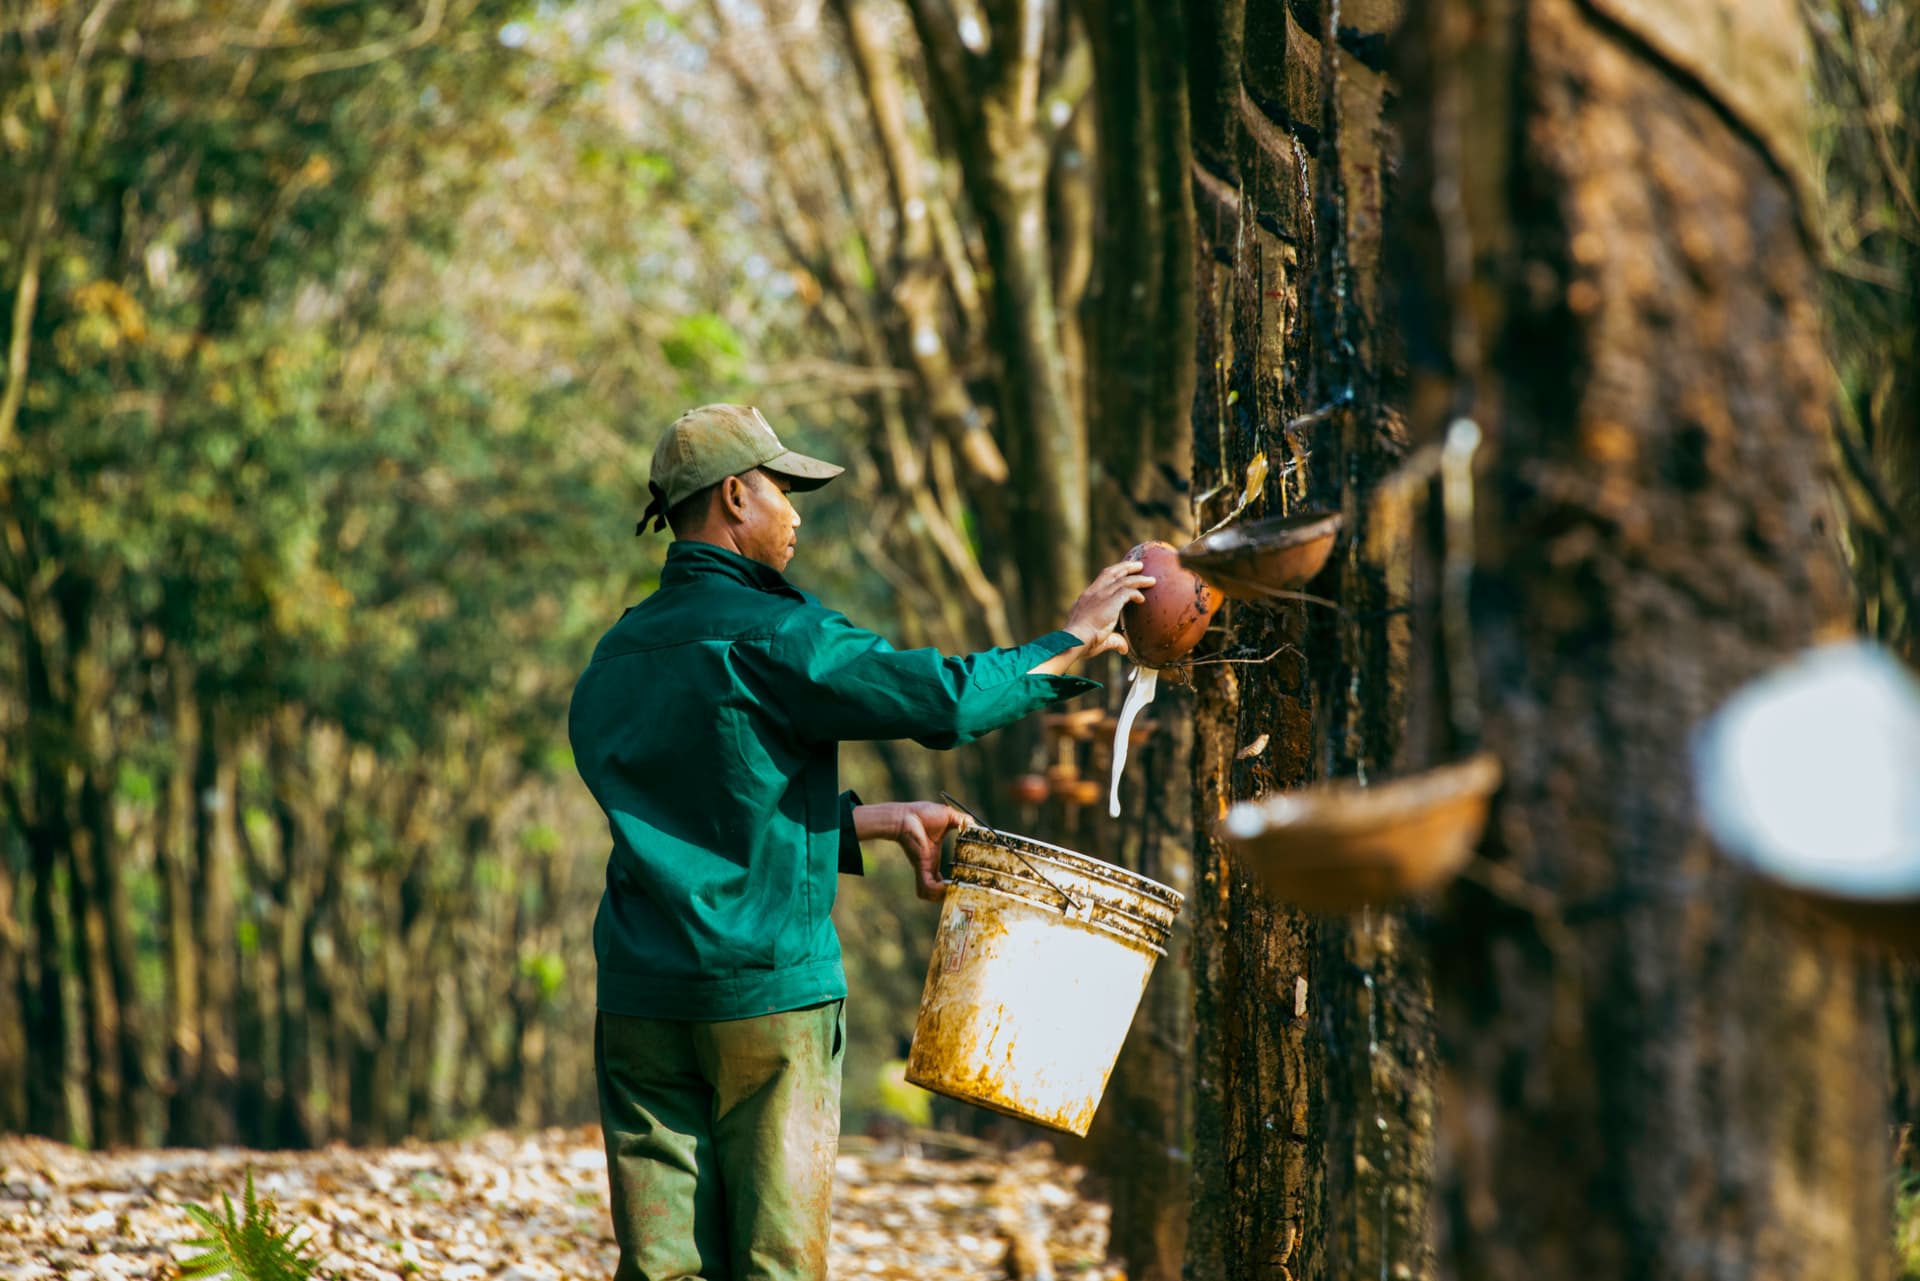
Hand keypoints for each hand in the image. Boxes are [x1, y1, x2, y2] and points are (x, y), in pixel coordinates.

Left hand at [854, 801, 968, 901]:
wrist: (906, 816)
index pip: (941, 879)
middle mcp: (929, 866)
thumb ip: (962, 821)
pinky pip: (928, 887)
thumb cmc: (922, 815)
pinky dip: (938, 891)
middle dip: (948, 896)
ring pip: (930, 894)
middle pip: (936, 892)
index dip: (951, 885)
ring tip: (955, 891)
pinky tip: (948, 886)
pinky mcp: (921, 866)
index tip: (964, 883)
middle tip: (962, 892)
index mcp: (934, 857)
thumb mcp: (948, 817)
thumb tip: (973, 823)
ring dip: (942, 896)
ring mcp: (925, 867)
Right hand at [1052, 559, 1156, 665]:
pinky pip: (1128, 591)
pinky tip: (1142, 599)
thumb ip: (1113, 640)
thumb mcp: (1097, 639)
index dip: (1112, 575)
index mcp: (1085, 599)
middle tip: (1138, 565)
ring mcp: (1101, 595)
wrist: (1074, 640)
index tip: (1122, 573)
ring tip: (1150, 580)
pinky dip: (1136, 594)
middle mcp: (1093, 593)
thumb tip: (1123, 648)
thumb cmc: (1081, 642)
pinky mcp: (1110, 601)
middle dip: (1125, 567)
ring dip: (1138, 579)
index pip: (1100, 581)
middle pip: (1111, 572)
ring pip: (1123, 580)